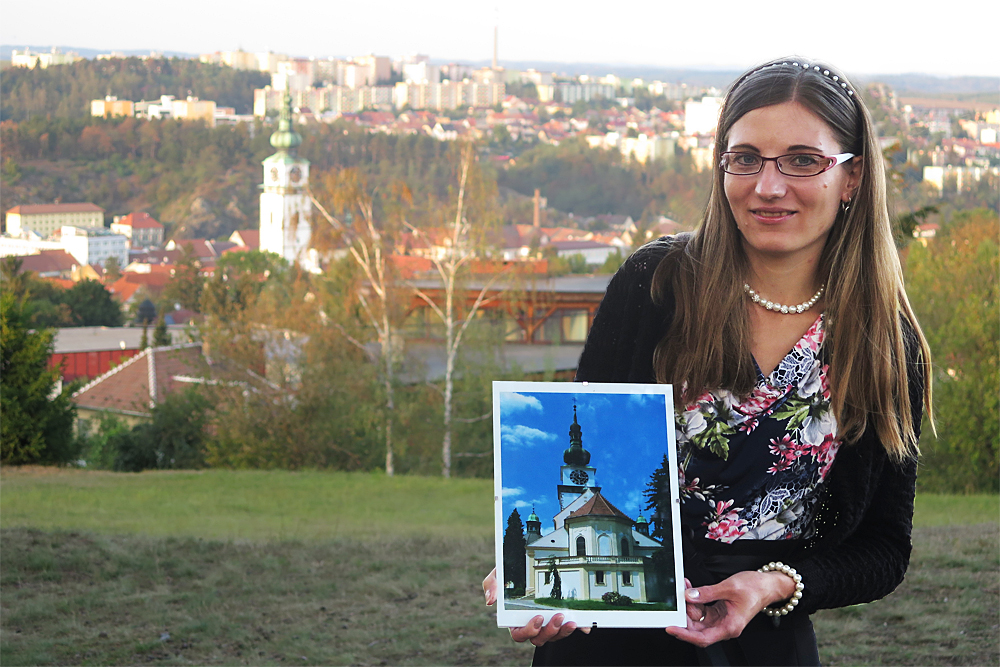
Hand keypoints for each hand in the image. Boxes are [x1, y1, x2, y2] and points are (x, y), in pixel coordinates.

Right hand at [482, 567, 588, 644]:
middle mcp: (531, 624)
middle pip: (538, 638)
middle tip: (557, 617)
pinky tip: (583, 624)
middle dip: (549, 631)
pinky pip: (567, 627)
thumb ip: (492, 584)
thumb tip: (490, 600)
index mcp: (514, 619)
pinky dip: (577, 628)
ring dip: (562, 631)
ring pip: (553, 636)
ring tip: (570, 619)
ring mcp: (546, 623)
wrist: (527, 560)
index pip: (519, 634)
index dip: (528, 631)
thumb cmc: (511, 572)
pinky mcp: (559, 618)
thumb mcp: (499, 573)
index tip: (537, 618)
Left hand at [666, 571, 795, 646]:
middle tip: (676, 604)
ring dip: (690, 606)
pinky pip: (704, 609)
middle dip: (685, 617)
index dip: (685, 635)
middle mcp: (725, 626)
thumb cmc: (756, 588)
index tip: (672, 628)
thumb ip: (707, 593)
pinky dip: (696, 601)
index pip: (702, 638)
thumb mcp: (729, 587)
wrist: (768, 584)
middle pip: (698, 629)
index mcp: (730, 626)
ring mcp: (722, 619)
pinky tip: (691, 590)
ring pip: (699, 618)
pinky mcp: (720, 611)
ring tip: (685, 591)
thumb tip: (689, 596)